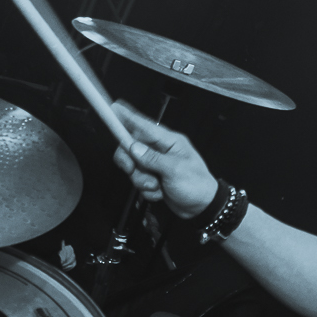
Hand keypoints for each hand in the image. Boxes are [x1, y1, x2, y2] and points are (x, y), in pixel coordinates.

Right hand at [107, 99, 218, 217]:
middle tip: (133, 170)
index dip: (127, 117)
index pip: (144, 125)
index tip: (114, 109)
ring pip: (133, 168)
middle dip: (130, 162)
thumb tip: (133, 148)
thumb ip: (152, 158)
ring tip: (157, 186)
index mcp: (169, 142)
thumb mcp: (175, 170)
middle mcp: (160, 151)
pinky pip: (139, 182)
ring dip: (142, 180)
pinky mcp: (153, 179)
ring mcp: (155, 165)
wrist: (202, 208)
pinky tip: (160, 192)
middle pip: (131, 147)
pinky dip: (147, 190)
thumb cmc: (197, 185)